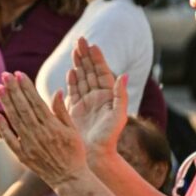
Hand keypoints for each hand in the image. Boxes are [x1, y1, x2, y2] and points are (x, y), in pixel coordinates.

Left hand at [0, 72, 87, 187]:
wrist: (70, 178)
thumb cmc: (75, 152)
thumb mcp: (73, 129)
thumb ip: (62, 110)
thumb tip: (55, 90)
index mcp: (53, 126)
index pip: (36, 101)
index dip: (26, 87)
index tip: (18, 73)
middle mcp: (39, 134)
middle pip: (23, 108)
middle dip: (13, 89)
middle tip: (5, 75)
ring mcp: (29, 145)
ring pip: (15, 120)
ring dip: (6, 103)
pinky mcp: (23, 155)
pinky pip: (9, 140)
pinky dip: (2, 128)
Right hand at [66, 38, 128, 155]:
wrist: (95, 154)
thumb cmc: (108, 138)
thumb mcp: (118, 116)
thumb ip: (120, 95)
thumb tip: (123, 75)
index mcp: (108, 96)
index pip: (102, 72)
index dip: (97, 59)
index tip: (92, 45)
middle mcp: (97, 97)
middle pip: (91, 71)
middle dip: (86, 56)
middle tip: (80, 40)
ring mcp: (86, 102)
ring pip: (81, 78)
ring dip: (78, 64)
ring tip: (75, 50)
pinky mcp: (75, 109)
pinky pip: (73, 91)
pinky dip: (72, 80)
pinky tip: (71, 71)